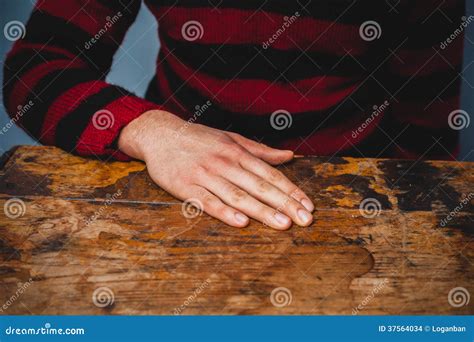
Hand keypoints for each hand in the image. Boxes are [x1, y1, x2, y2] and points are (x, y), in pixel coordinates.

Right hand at [118, 110, 313, 229]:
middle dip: (285, 204)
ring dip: (262, 211)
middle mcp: (225, 163)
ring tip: (283, 224)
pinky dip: (225, 212)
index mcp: (237, 152)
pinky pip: (209, 202)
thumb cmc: (199, 138)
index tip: (308, 205)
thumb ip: (261, 150)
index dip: (291, 190)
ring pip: (238, 196)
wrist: (160, 134)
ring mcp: (205, 176)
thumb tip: (289, 156)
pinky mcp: (186, 188)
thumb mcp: (231, 138)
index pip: (270, 174)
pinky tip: (241, 222)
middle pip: (260, 186)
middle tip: (305, 220)